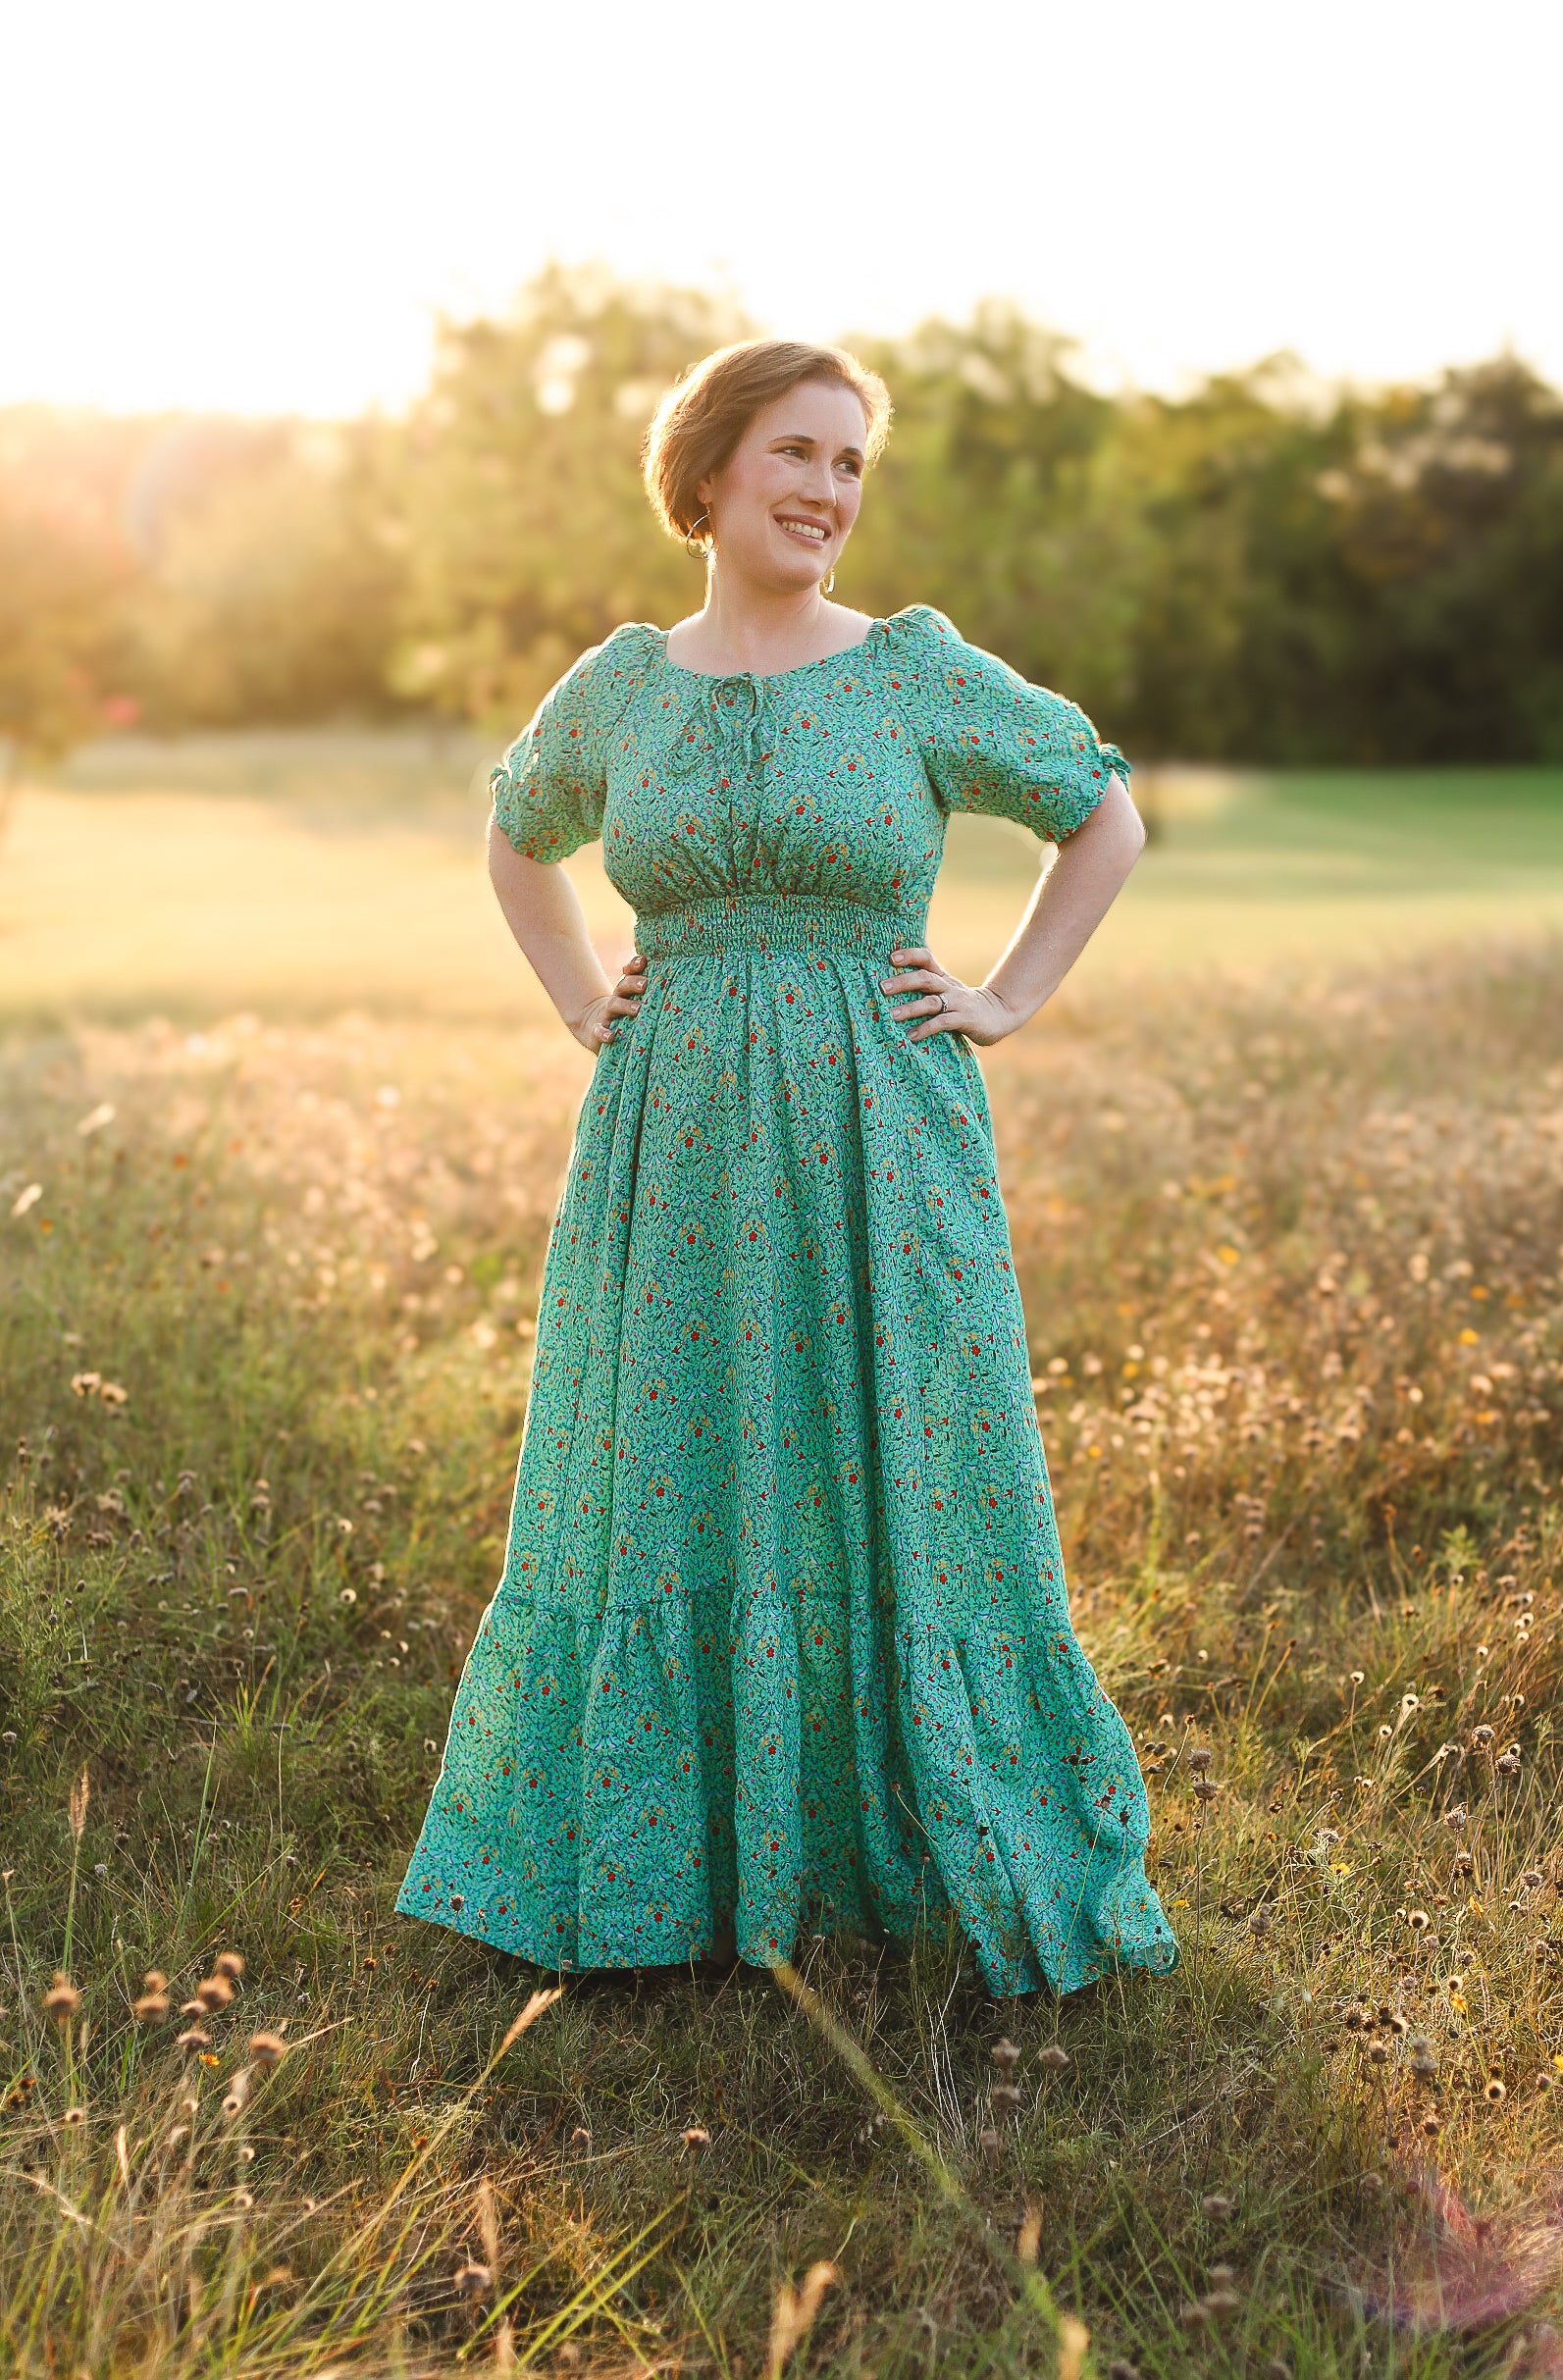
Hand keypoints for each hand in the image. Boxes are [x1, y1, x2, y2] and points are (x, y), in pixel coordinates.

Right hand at [569, 950, 646, 1052]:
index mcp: (625, 990)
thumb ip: (645, 991)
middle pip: (623, 986)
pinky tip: (610, 1037)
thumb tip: (671, 977)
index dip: (634, 966)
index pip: (630, 974)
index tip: (643, 961)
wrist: (594, 1027)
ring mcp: (606, 1015)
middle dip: (633, 983)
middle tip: (644, 984)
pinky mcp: (597, 1031)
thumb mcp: (631, 1002)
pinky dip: (603, 1033)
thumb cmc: (622, 1015)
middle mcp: (616, 999)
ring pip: (614, 1006)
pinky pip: (599, 1031)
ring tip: (637, 1009)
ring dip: (625, 1006)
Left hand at [880, 945, 1021, 1047]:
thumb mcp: (945, 990)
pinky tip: (912, 1036)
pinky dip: (926, 1028)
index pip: (926, 958)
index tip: (891, 958)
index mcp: (942, 977)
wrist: (998, 1015)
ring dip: (911, 1008)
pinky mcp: (965, 1020)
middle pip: (925, 978)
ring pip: (931, 1001)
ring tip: (892, 1015)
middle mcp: (948, 987)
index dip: (910, 955)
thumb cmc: (962, 1005)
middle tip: (882, 987)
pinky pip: (943, 1023)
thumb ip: (925, 987)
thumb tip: (890, 986)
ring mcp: (958, 1003)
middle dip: (903, 981)